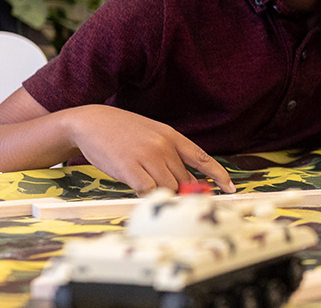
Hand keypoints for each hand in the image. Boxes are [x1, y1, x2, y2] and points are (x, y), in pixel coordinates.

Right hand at [64, 105, 234, 194]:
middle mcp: (164, 146)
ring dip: (163, 194)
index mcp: (171, 136)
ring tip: (149, 190)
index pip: (202, 158)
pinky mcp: (130, 168)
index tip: (230, 188)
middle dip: (182, 191)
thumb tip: (185, 180)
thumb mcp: (152, 134)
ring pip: (168, 187)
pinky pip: (148, 191)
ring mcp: (148, 156)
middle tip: (175, 198)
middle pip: (184, 179)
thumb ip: (169, 154)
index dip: (218, 175)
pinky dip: (147, 196)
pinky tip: (138, 191)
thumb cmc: (121, 132)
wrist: (91, 122)